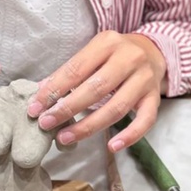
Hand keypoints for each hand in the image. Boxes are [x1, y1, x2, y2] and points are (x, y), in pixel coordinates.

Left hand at [26, 31, 166, 151]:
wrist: (153, 50)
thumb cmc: (114, 55)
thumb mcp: (93, 53)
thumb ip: (70, 71)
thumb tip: (41, 92)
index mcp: (108, 43)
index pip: (75, 69)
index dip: (53, 90)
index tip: (35, 108)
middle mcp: (129, 58)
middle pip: (95, 89)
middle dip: (67, 109)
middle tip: (46, 124)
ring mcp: (145, 79)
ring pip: (116, 108)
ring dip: (88, 126)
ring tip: (64, 138)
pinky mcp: (155, 97)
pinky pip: (145, 120)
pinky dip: (130, 136)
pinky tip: (112, 147)